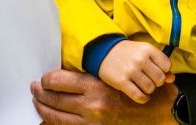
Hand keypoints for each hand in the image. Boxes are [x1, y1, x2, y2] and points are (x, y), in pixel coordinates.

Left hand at [32, 67, 177, 123]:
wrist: (162, 114)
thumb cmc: (141, 90)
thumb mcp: (119, 76)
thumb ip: (95, 75)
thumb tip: (71, 74)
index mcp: (96, 86)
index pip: (59, 81)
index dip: (47, 79)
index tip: (43, 78)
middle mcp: (91, 105)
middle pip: (54, 99)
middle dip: (40, 93)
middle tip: (34, 88)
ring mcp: (92, 122)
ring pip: (56, 117)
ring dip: (43, 109)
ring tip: (37, 103)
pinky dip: (55, 124)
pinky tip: (50, 119)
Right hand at [98, 40, 172, 102]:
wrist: (104, 51)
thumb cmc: (127, 52)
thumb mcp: (144, 52)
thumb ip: (159, 63)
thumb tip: (172, 78)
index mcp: (147, 49)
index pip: (167, 65)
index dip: (164, 70)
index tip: (157, 70)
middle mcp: (140, 59)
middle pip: (160, 79)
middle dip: (156, 82)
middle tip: (149, 79)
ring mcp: (131, 71)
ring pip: (150, 89)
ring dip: (149, 90)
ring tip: (143, 85)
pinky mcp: (122, 82)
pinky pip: (139, 96)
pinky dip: (143, 98)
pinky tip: (141, 95)